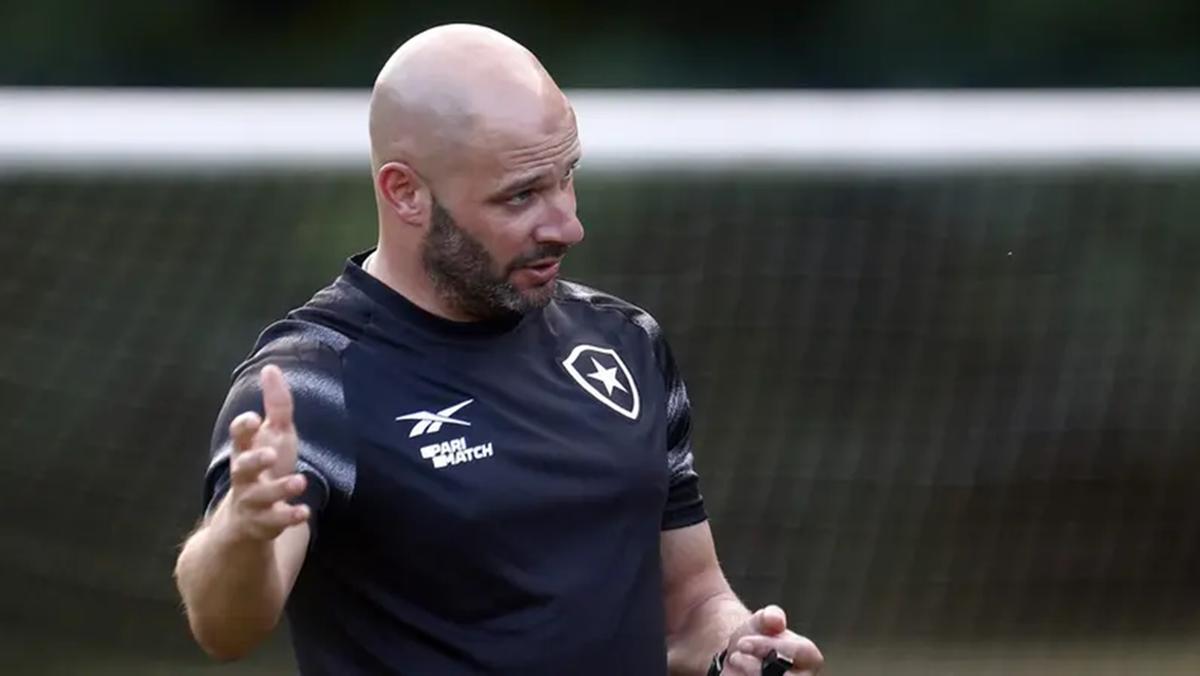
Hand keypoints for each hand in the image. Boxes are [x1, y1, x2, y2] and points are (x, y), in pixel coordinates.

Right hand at [216, 365, 309, 541]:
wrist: (248, 518)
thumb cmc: (264, 466)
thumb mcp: (273, 434)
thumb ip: (275, 404)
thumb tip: (271, 368)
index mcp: (245, 451)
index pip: (238, 437)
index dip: (243, 428)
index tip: (253, 418)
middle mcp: (244, 476)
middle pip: (243, 467)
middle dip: (255, 460)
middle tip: (270, 454)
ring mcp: (253, 501)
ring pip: (262, 496)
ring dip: (280, 489)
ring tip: (301, 482)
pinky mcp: (265, 522)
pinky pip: (275, 521)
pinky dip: (289, 516)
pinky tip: (304, 511)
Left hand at [720, 605, 822, 674]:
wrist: (740, 657)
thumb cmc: (757, 636)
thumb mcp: (762, 620)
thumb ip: (771, 616)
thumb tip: (776, 620)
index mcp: (809, 657)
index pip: (796, 653)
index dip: (768, 646)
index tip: (743, 642)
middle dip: (757, 667)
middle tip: (737, 656)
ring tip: (735, 662)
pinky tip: (736, 675)